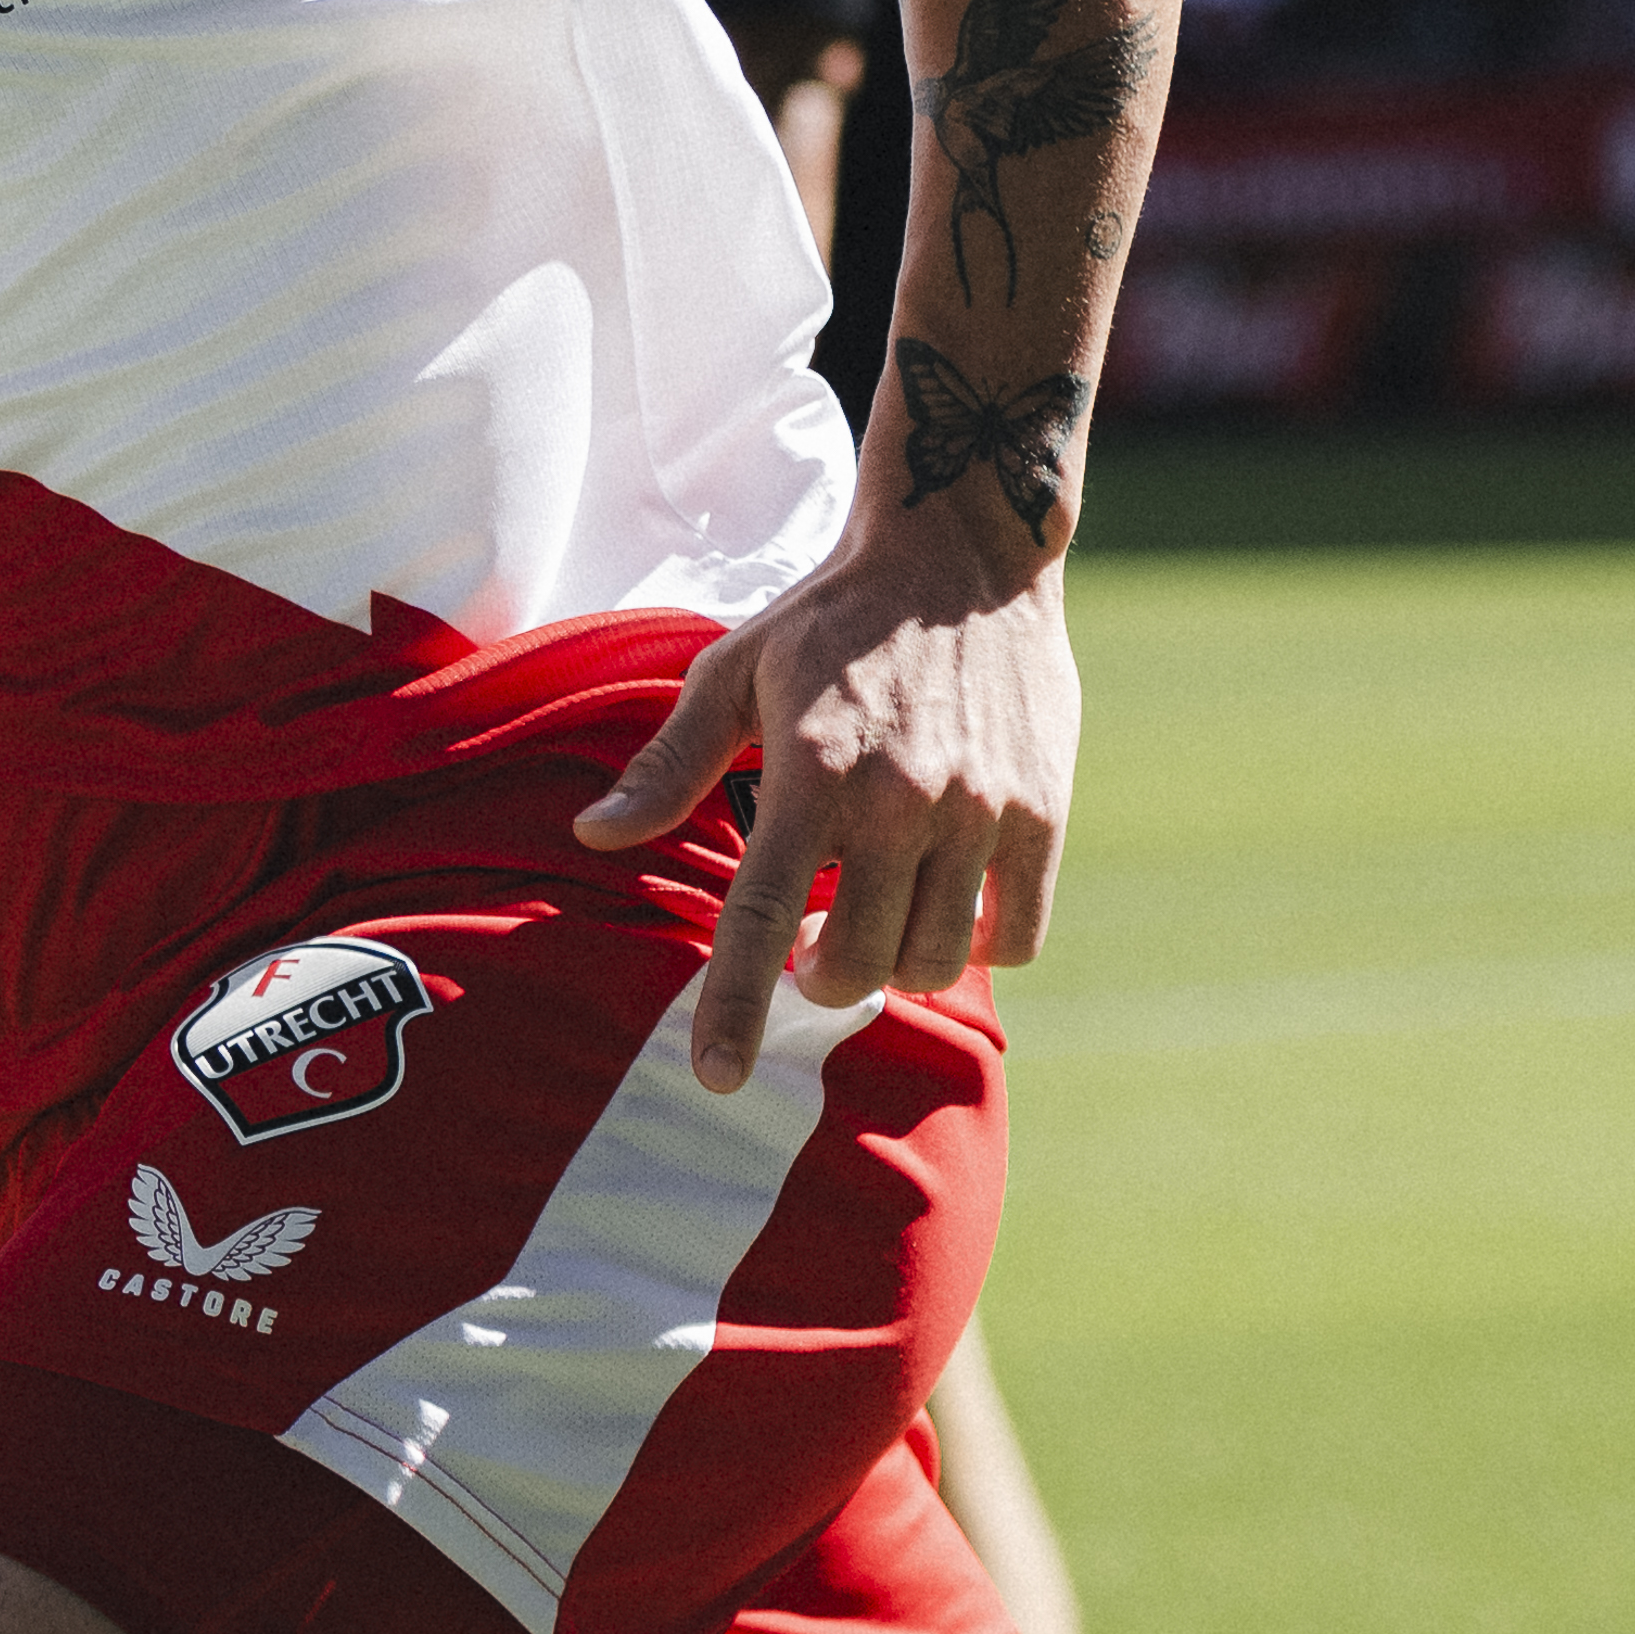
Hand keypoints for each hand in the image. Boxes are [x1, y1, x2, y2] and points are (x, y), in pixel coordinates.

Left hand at [576, 528, 1075, 1088]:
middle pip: (856, 962)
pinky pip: (1015, 935)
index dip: (732, 1007)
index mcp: (812, 771)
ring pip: (935, 960)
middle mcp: (900, 802)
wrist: (964, 556)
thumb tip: (592, 834)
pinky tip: (946, 906)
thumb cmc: (830, 617)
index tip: (714, 1077)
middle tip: (809, 953)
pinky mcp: (1042, 816)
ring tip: (874, 922)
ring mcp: (979, 813)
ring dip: (896, 966)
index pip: (761, 918)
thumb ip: (669, 764)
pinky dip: (978, 944)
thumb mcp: (732, 672)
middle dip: (820, 980)